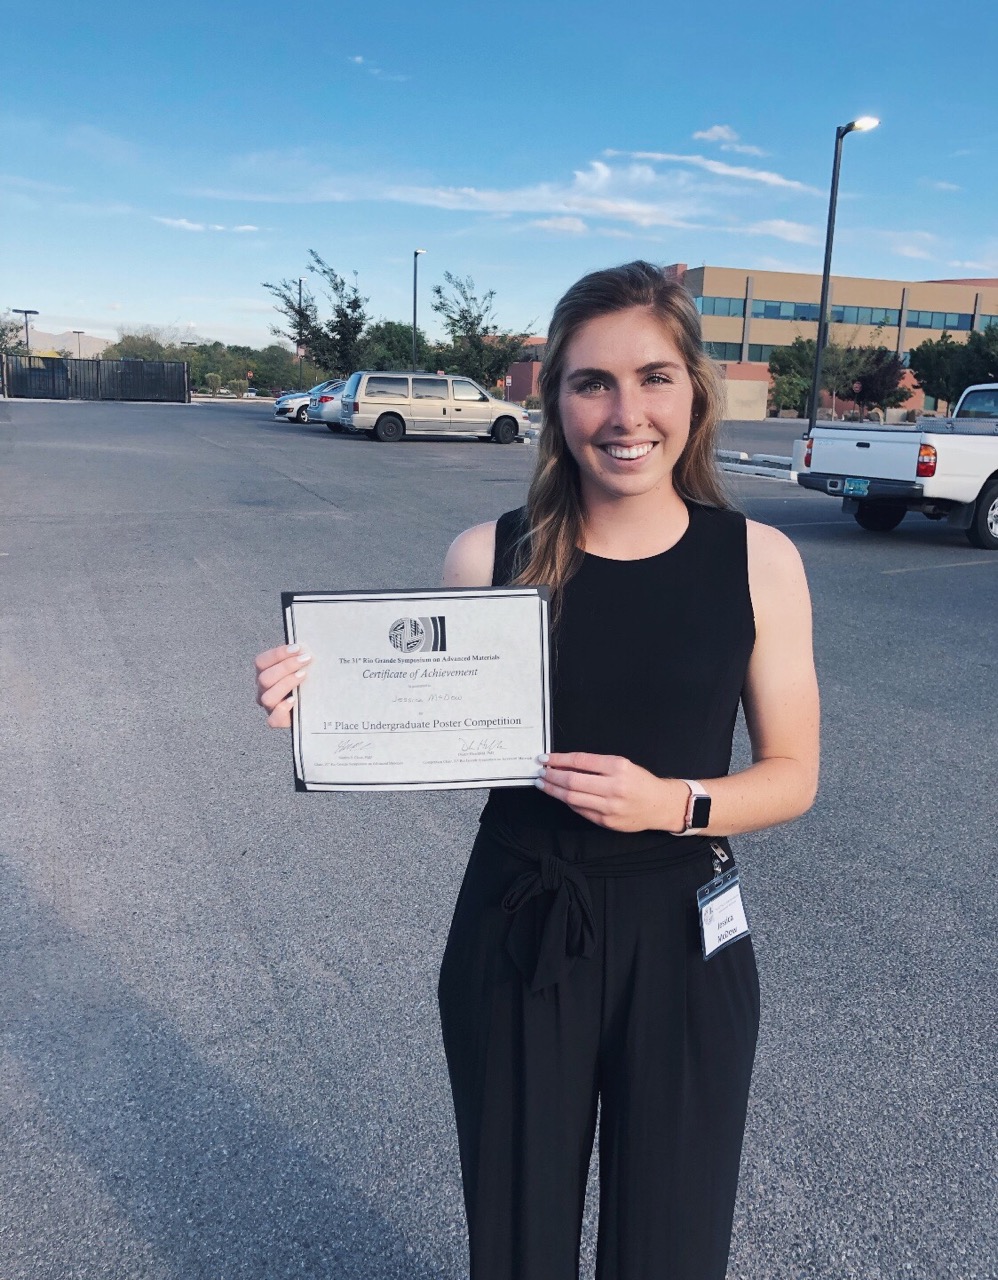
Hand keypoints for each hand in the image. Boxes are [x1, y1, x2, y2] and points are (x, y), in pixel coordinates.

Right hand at [254, 643, 311, 727]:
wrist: (315, 705)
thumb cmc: (307, 682)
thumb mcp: (302, 666)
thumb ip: (300, 656)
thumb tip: (307, 646)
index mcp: (265, 674)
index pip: (261, 661)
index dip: (278, 653)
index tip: (298, 648)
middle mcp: (263, 690)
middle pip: (264, 678)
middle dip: (286, 666)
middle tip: (306, 660)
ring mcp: (269, 707)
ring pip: (268, 697)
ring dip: (286, 683)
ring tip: (303, 675)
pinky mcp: (277, 721)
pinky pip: (273, 719)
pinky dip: (282, 709)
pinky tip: (294, 700)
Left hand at [536, 751, 687, 832]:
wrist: (659, 805)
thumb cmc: (640, 782)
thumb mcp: (622, 765)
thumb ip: (596, 765)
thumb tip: (564, 764)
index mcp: (618, 767)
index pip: (580, 761)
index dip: (558, 760)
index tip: (544, 759)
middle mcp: (614, 787)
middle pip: (572, 781)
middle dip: (551, 776)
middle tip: (539, 773)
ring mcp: (610, 806)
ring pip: (572, 798)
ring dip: (554, 790)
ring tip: (543, 784)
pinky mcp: (606, 821)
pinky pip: (580, 810)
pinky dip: (568, 802)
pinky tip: (561, 796)